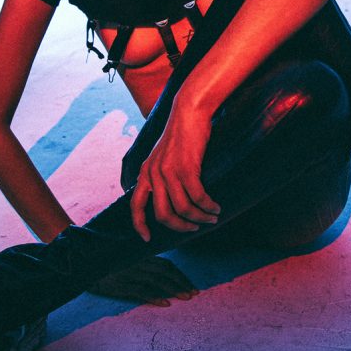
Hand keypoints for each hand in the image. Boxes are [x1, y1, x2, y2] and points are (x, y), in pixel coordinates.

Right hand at [86, 255, 198, 306]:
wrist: (81, 261)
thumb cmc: (105, 260)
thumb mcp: (125, 256)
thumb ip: (141, 260)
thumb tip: (158, 269)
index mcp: (140, 256)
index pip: (166, 264)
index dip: (179, 275)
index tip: (190, 284)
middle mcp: (137, 263)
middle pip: (165, 272)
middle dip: (181, 282)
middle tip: (194, 293)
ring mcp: (129, 273)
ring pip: (156, 281)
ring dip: (173, 289)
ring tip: (185, 297)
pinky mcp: (119, 284)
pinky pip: (140, 291)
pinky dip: (154, 296)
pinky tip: (165, 303)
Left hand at [130, 99, 220, 241]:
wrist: (189, 111)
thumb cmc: (181, 133)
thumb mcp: (163, 154)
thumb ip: (160, 174)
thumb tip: (169, 196)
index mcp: (145, 171)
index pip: (135, 205)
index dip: (139, 225)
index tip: (147, 239)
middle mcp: (154, 174)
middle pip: (163, 214)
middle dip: (180, 227)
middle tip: (193, 228)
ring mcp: (169, 171)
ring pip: (182, 209)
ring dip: (198, 218)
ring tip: (211, 217)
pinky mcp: (186, 168)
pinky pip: (197, 197)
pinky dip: (207, 206)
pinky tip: (215, 207)